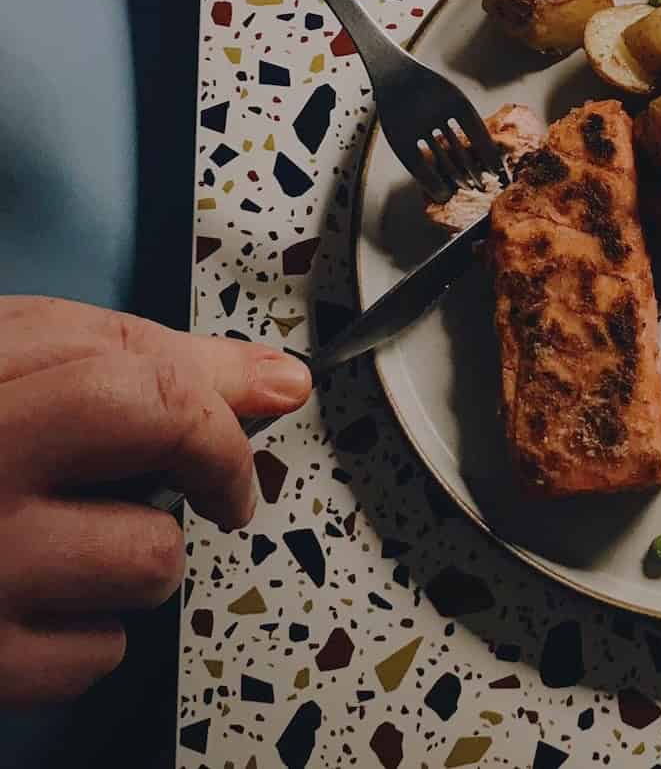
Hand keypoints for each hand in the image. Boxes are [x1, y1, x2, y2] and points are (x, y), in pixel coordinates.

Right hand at [0, 296, 310, 703]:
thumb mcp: (9, 357)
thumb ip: (146, 358)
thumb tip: (281, 380)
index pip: (145, 380)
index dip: (220, 401)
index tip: (251, 413)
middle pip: (163, 459)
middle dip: (214, 469)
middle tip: (213, 484)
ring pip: (147, 566)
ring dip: (135, 553)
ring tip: (69, 534)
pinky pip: (94, 656)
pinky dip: (84, 633)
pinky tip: (32, 599)